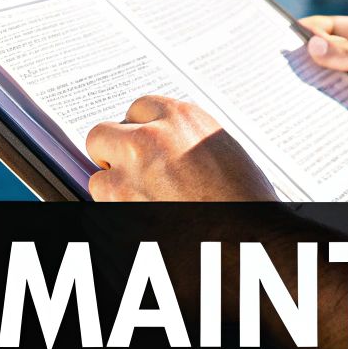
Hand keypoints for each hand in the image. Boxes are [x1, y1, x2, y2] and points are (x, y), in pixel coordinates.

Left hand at [84, 95, 278, 201]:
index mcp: (182, 119)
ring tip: (143, 204)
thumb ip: (187, 138)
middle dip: (112, 153)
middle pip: (104, 133)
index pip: (138, 109)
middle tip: (127, 170)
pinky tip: (144, 220)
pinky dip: (117, 214)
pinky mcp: (119, 206)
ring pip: (99, 175)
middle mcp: (151, 139)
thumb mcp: (224, 151)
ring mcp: (131, 173)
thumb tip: (169, 144)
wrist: (248, 239)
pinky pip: (102, 206)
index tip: (141, 142)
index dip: (139, 130)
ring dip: (115, 188)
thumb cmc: (247, 203)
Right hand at [299, 14, 347, 156]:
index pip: (338, 27)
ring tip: (292, 93)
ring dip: (318, 85)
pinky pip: (346, 101)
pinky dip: (330, 104)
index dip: (311, 31)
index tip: (285, 40)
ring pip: (337, 79)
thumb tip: (315, 45)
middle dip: (309, 59)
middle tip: (283, 71)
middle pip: (333, 53)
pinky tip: (316, 112)